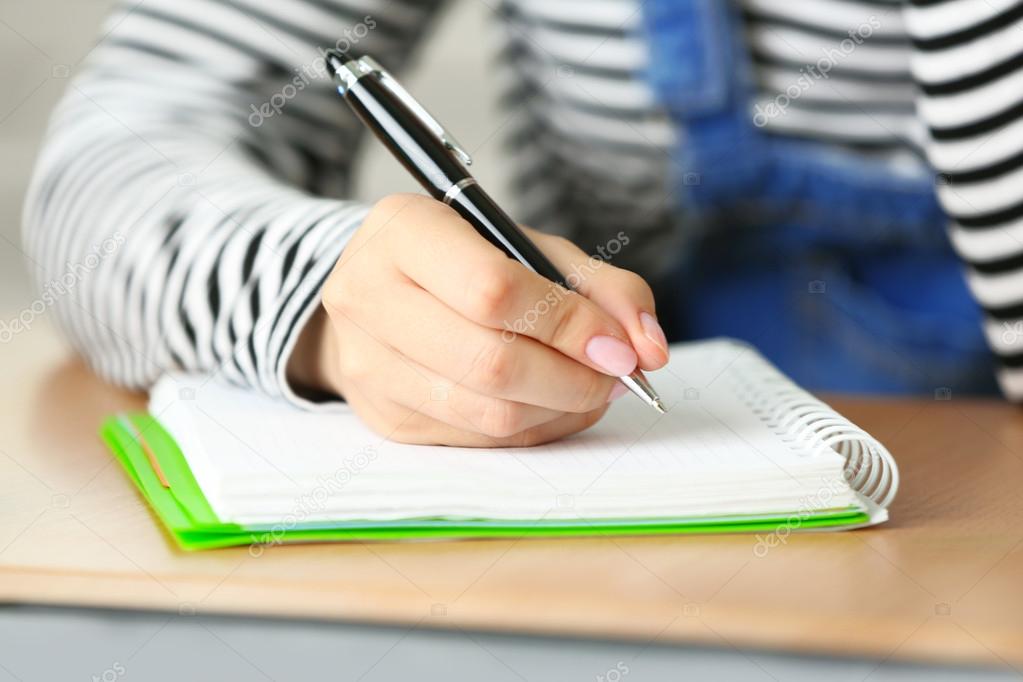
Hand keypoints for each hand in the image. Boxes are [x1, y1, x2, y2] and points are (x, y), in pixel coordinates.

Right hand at [289, 194, 669, 446]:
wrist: (379, 293)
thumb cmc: (465, 262)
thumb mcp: (532, 248)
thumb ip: (601, 287)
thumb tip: (648, 349)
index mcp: (404, 232)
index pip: (493, 290)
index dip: (568, 326)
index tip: (620, 347)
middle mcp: (368, 296)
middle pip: (490, 362)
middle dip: (574, 378)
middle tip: (616, 374)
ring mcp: (368, 364)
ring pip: (488, 413)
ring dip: (561, 408)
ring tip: (591, 387)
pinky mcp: (384, 417)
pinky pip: (479, 439)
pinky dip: (535, 428)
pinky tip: (553, 403)